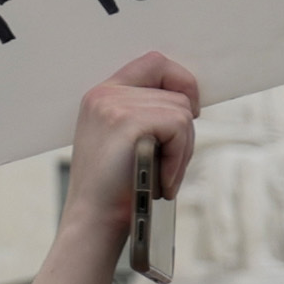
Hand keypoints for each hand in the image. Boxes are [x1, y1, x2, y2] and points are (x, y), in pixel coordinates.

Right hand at [67, 55, 201, 244]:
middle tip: (170, 161)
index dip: (181, 82)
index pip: (155, 63)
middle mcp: (105, 94)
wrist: (93, 220)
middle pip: (176, 91)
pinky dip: (180, 156)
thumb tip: (191, 101)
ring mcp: (114, 105)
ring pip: (181, 111)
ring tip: (162, 175)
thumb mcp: (124, 141)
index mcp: (102, 95)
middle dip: (185, 131)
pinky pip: (179, 126)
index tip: (190, 112)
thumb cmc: (114, 189)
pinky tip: (163, 178)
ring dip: (183, 149)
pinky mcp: (127, 121)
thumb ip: (145, 114)